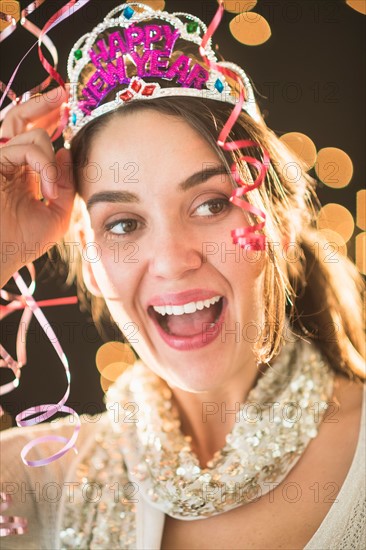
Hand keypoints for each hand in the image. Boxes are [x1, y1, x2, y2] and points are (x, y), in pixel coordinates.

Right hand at [0, 87, 74, 286]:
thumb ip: (64, 185)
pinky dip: (44, 164)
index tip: (65, 112)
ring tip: (51, 190)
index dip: (47, 122)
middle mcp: (4, 162)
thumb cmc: (21, 244)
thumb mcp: (55, 216)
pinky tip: (46, 187)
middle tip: (63, 94)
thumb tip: (67, 151)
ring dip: (49, 158)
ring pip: (28, 132)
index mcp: (18, 174)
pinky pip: (24, 146)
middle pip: (19, 119)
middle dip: (43, 104)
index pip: (31, 139)